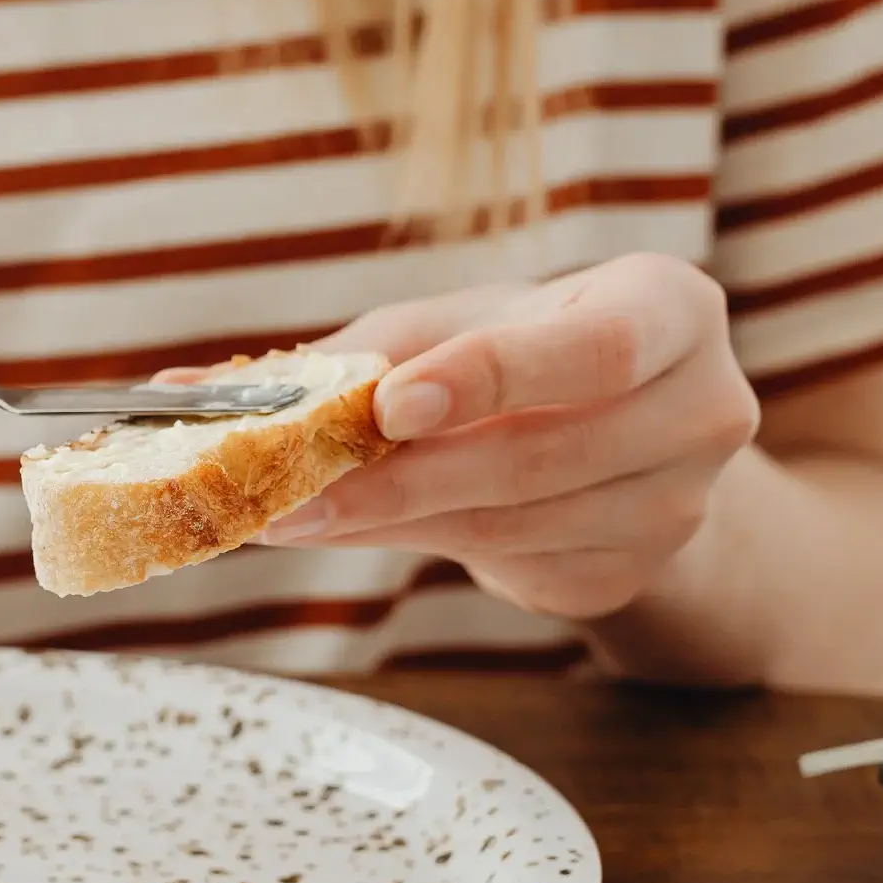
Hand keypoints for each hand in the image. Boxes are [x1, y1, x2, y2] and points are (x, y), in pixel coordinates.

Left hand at [262, 253, 760, 620]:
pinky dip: (427, 549)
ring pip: (513, 525)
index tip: (389, 405)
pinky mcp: (632, 574)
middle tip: (287, 500)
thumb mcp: (453, 329)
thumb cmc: (522, 355)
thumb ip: (344, 359)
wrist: (617, 433)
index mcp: (673, 309)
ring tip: (295, 515)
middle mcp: (704, 408)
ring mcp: (679, 506)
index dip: (492, 377)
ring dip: (390, 525)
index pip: (595, 348)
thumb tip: (178, 399)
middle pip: (541, 458)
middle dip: (399, 482)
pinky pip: (513, 569)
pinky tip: (376, 526)